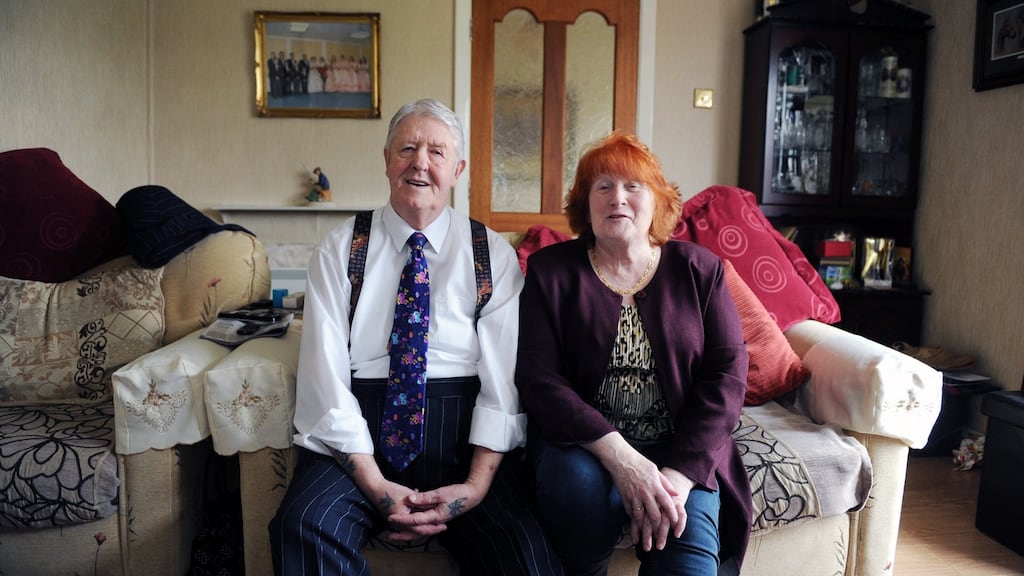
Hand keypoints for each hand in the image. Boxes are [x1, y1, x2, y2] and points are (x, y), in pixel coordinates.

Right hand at [369, 478, 437, 541]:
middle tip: (442, 528)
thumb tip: (432, 506)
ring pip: (413, 530)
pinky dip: (417, 524)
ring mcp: (396, 524)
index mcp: (403, 520)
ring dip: (424, 528)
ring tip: (436, 526)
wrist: (375, 488)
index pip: (420, 529)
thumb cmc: (390, 491)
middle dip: (430, 530)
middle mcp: (399, 525)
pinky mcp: (396, 520)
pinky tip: (425, 523)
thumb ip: (420, 502)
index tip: (443, 526)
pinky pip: (408, 525)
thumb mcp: (408, 495)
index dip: (433, 528)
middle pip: (417, 532)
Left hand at [385, 480, 486, 541]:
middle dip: (402, 534)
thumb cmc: (458, 494)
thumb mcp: (440, 493)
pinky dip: (416, 523)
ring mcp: (438, 519)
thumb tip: (409, 499)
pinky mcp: (439, 516)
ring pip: (420, 528)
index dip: (401, 519)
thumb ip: (424, 497)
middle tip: (390, 536)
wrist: (473, 495)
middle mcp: (436, 521)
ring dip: (408, 530)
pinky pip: (425, 523)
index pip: (415, 520)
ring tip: (396, 530)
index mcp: (436, 516)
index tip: (390, 517)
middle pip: (416, 530)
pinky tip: (411, 520)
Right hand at [587, 433, 685, 551]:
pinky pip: (630, 513)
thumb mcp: (655, 470)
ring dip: (644, 531)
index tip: (675, 523)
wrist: (620, 459)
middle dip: (659, 528)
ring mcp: (634, 497)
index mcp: (655, 485)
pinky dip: (633, 522)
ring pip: (641, 518)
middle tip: (661, 538)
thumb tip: (676, 494)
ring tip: (646, 540)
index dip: (672, 515)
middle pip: (655, 515)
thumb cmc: (639, 462)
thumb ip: (666, 484)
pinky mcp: (624, 498)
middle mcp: (645, 493)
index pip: (667, 504)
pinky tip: (635, 528)